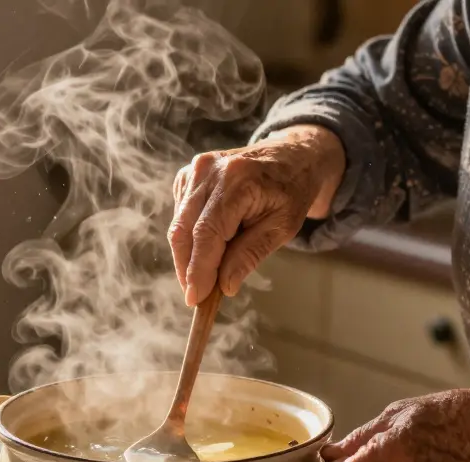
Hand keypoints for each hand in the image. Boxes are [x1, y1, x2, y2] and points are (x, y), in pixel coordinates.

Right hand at [167, 124, 345, 305]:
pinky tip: (209, 243)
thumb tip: (223, 286)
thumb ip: (250, 255)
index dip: (198, 269)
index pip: (207, 233)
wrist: (291, 156)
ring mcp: (196, 169)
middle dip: (187, 268)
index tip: (195, 298)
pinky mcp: (189, 174)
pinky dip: (189, 236)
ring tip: (206, 275)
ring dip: (187, 255)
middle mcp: (210, 170)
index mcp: (237, 181)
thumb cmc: (291, 191)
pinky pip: (180, 214)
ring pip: (178, 224)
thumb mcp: (282, 227)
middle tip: (196, 297)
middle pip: (184, 230)